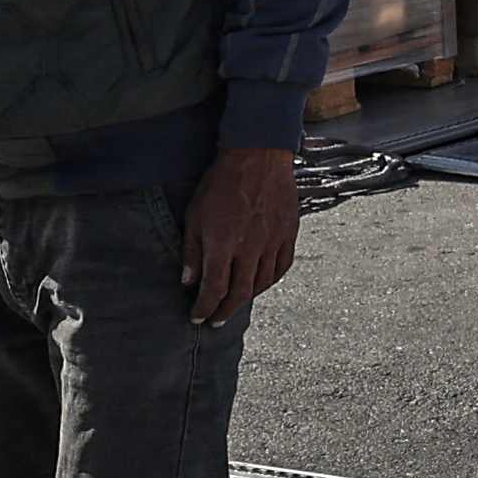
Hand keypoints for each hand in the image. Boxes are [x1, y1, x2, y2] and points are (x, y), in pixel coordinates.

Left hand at [181, 144, 300, 324]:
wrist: (257, 157)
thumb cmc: (221, 184)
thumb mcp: (195, 216)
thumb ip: (192, 251)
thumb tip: (189, 282)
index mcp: (223, 244)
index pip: (213, 290)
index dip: (204, 309)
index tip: (197, 318)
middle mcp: (249, 248)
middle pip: (239, 294)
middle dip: (224, 312)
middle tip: (216, 321)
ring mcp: (272, 242)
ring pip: (262, 284)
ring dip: (247, 299)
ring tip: (235, 303)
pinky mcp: (288, 234)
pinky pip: (282, 267)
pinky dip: (270, 281)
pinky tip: (261, 283)